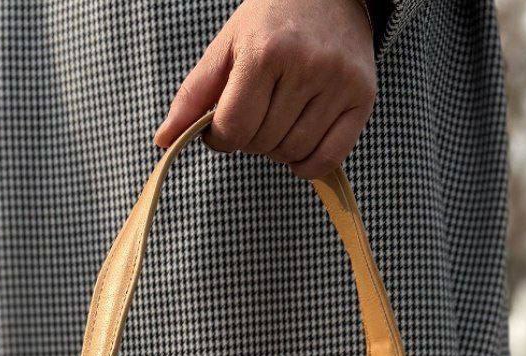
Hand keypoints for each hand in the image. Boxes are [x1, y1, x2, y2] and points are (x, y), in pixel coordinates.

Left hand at [155, 0, 375, 178]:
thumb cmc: (272, 20)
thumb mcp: (227, 46)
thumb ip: (194, 94)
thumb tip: (163, 140)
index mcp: (265, 51)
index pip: (233, 129)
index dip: (220, 139)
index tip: (222, 126)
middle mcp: (306, 65)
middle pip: (263, 143)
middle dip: (250, 140)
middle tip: (254, 115)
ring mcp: (338, 82)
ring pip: (293, 153)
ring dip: (277, 150)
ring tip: (277, 119)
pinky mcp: (363, 96)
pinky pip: (328, 158)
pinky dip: (307, 164)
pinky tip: (297, 146)